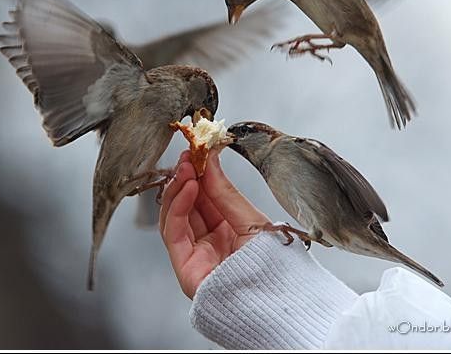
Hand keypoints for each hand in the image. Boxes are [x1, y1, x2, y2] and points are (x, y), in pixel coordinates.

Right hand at [159, 150, 269, 298]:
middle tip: (189, 155)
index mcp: (227, 232)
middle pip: (187, 206)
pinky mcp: (184, 268)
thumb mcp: (250, 219)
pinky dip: (176, 207)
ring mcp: (195, 256)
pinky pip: (172, 233)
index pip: (205, 199)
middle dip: (185, 178)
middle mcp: (209, 244)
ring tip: (187, 168)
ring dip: (177, 189)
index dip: (199, 175)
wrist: (278, 298)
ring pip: (173, 217)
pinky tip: (187, 188)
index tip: (198, 153)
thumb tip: (211, 161)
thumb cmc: (273, 266)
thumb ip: (225, 191)